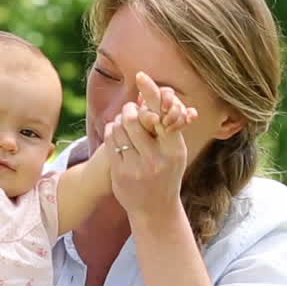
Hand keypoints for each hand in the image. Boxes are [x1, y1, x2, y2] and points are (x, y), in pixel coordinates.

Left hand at [106, 72, 191, 222]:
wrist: (156, 210)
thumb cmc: (167, 175)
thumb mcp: (176, 153)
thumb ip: (169, 129)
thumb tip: (164, 99)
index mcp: (175, 150)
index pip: (162, 115)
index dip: (151, 93)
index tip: (141, 76)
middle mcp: (157, 159)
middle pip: (136, 119)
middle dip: (129, 110)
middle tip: (128, 109)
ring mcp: (137, 167)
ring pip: (120, 129)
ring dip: (119, 121)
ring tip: (122, 123)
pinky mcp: (121, 173)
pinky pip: (111, 143)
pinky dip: (111, 132)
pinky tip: (114, 132)